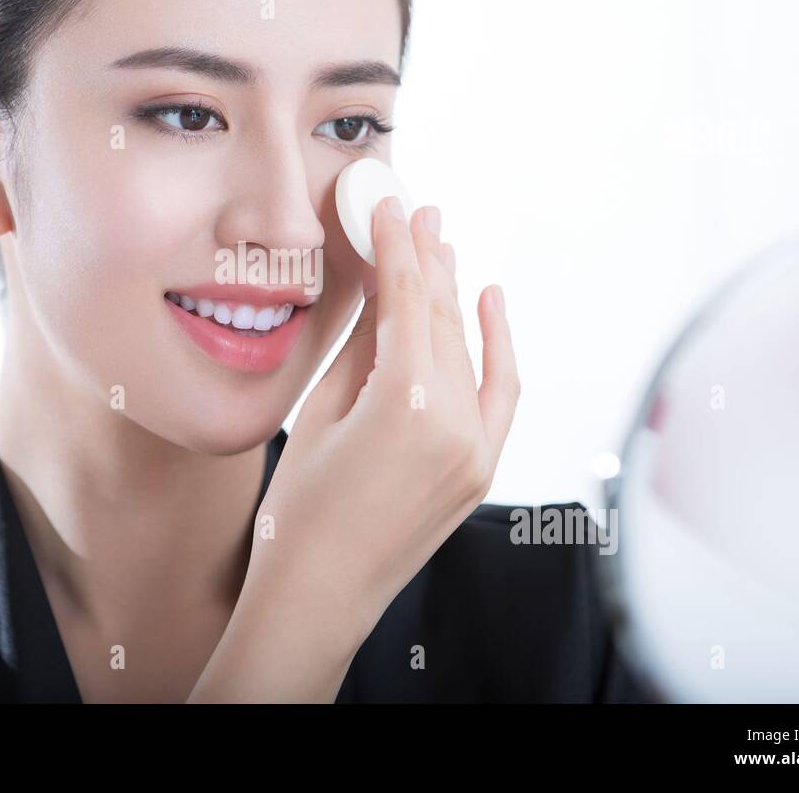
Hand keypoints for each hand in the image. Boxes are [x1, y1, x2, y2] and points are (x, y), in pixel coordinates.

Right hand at [245, 197, 520, 643]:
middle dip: (428, 259)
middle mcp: (454, 423)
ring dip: (453, 295)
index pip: (407, 301)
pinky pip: (500, 392)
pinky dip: (498, 345)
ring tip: (440, 245)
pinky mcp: (482, 468)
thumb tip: (378, 284)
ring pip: (468, 350)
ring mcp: (476, 450)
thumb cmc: (299, 510)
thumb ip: (361, 345)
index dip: (398, 246)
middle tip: (417, 210)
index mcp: (405, 405)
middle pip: (442, 319)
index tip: (392, 204)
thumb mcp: (320, 413)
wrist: (322, 593)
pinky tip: (490, 300)